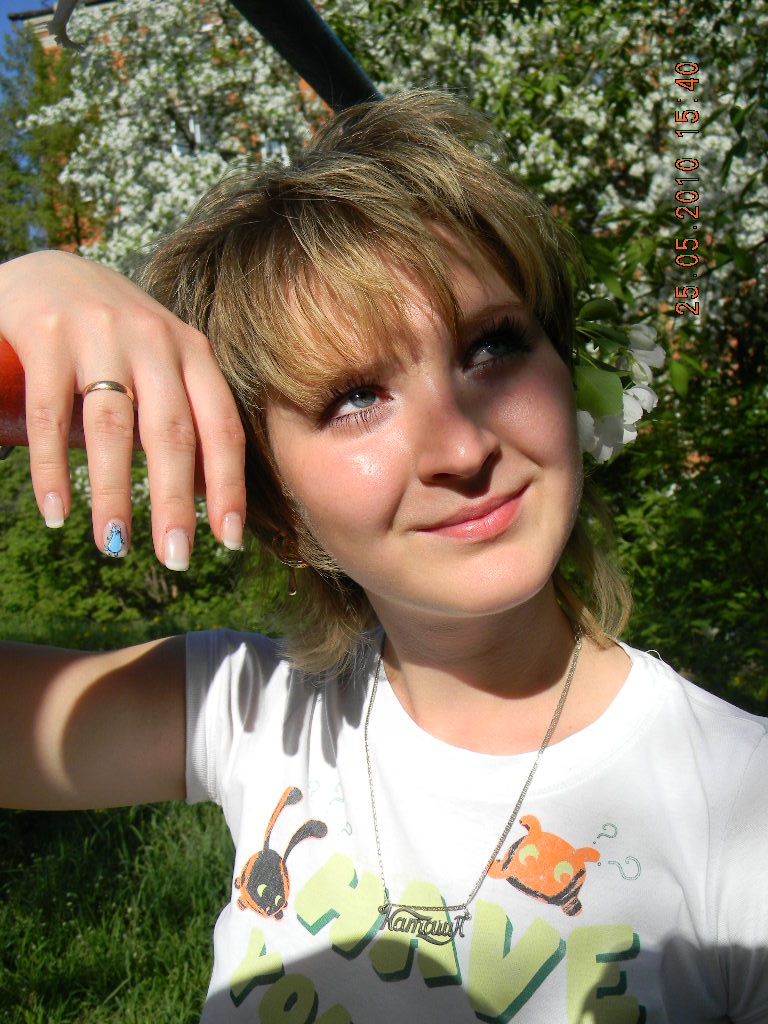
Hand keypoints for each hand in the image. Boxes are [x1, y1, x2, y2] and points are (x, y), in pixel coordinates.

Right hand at [0, 250, 244, 566]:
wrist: (47, 271)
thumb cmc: (114, 337)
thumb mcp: (161, 364)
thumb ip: (184, 415)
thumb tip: (209, 491)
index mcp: (192, 352)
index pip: (221, 428)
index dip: (228, 487)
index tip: (228, 541)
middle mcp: (154, 339)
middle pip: (171, 434)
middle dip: (176, 503)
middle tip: (175, 558)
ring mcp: (99, 334)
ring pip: (112, 428)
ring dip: (113, 494)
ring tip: (114, 546)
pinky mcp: (46, 334)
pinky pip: (51, 413)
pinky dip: (51, 469)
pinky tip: (56, 513)